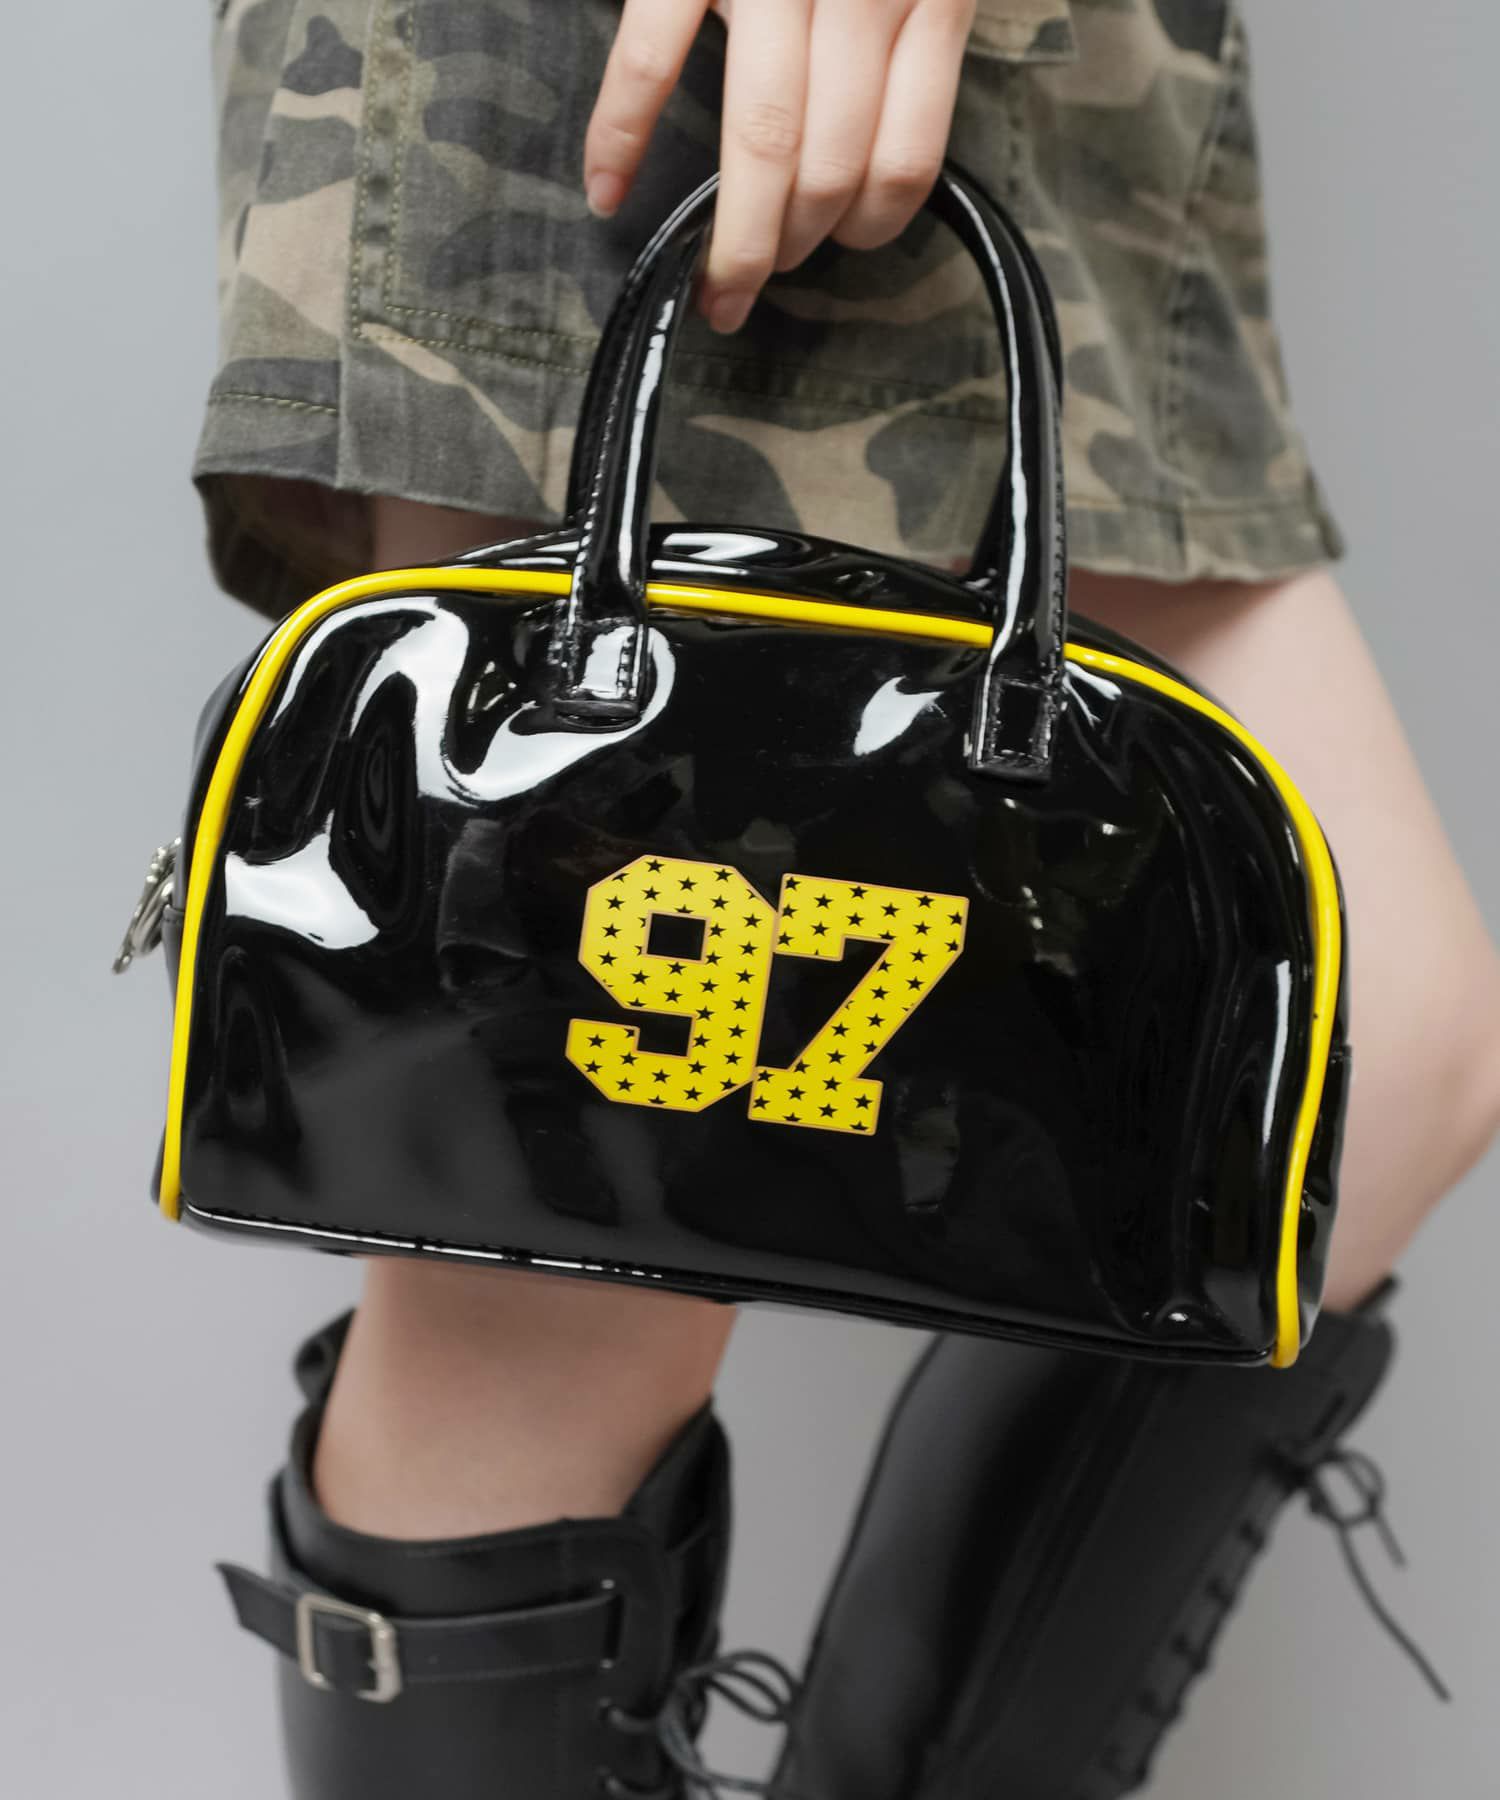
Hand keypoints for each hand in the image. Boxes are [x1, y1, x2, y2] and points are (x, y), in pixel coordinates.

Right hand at [584, 0, 976, 332]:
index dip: (873, 229)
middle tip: (756, 286)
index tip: (844, 249)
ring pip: (763, 144)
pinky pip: (652, 58)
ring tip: (714, 278)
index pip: (905, 159)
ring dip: (733, 235)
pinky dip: (620, 134)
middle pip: (830, 171)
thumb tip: (888, 137)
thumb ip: (927, 19)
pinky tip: (606, 192)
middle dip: (791, 249)